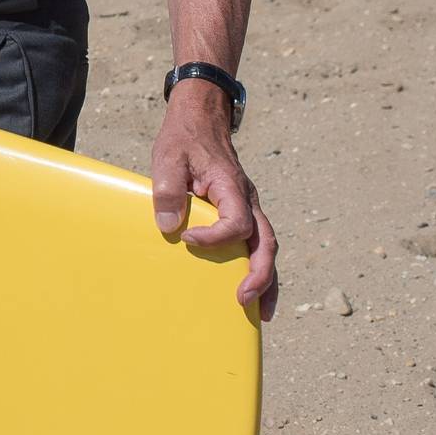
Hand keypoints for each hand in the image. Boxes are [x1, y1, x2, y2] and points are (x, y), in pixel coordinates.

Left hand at [148, 96, 278, 319]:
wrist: (201, 121)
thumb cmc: (183, 140)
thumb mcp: (168, 157)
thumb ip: (168, 189)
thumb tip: (171, 227)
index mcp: (231, 187)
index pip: (236, 222)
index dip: (215, 237)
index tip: (187, 240)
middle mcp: (248, 200)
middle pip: (266, 242)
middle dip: (259, 275)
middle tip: (242, 300)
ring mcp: (248, 208)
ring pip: (267, 247)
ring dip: (266, 279)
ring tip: (260, 313)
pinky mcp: (242, 213)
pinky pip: (257, 244)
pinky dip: (260, 269)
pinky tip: (253, 292)